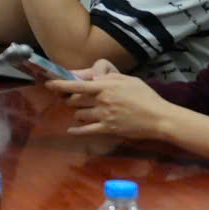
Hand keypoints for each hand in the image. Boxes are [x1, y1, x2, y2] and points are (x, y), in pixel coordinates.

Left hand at [50, 69, 169, 140]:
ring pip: (78, 115)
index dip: (60, 85)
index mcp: (105, 87)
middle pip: (74, 101)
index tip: (49, 84)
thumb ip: (108, 78)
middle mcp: (101, 102)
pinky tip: (71, 130)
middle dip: (70, 99)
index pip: (76, 85)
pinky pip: (86, 131)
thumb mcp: (127, 80)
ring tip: (83, 111)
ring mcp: (104, 117)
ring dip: (77, 113)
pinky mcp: (108, 130)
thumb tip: (92, 78)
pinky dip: (76, 130)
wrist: (159, 118)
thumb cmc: (145, 96)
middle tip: (72, 99)